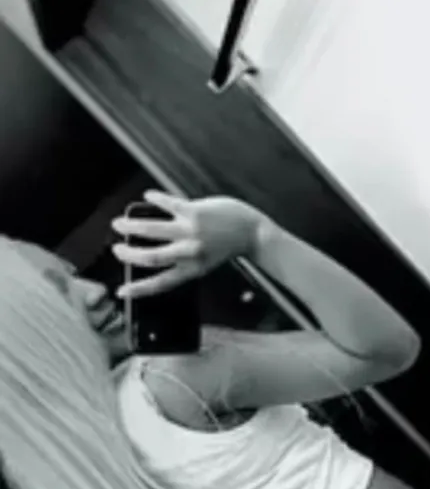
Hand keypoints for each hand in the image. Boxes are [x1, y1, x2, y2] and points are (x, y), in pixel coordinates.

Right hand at [111, 191, 268, 299]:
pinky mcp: (194, 212)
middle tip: (117, 249)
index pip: (161, 283)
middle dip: (128, 254)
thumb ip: (183, 259)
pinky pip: (168, 203)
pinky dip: (155, 199)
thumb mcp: (205, 260)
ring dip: (131, 226)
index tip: (122, 292)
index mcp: (193, 269)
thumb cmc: (228, 245)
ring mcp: (191, 231)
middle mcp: (190, 253)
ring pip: (152, 229)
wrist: (253, 232)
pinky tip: (147, 196)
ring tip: (120, 223)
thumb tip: (156, 252)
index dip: (139, 289)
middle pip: (150, 257)